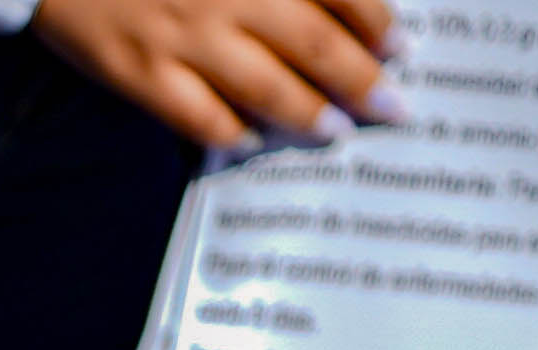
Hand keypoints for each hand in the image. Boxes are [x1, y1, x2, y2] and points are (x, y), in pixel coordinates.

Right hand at [31, 0, 398, 151]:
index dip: (376, 22)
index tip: (399, 44)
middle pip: (315, 46)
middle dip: (362, 81)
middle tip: (390, 103)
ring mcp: (182, 39)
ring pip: (266, 89)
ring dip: (309, 115)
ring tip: (334, 130)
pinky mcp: (138, 72)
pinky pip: (198, 118)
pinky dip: (232, 134)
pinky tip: (252, 140)